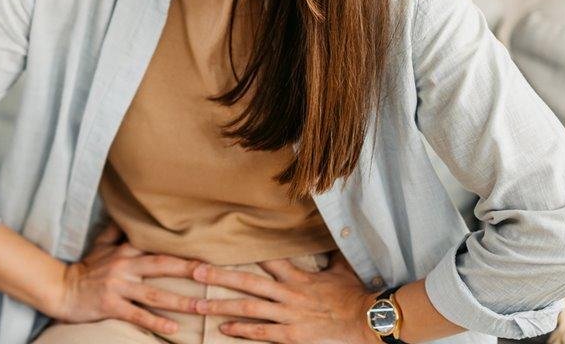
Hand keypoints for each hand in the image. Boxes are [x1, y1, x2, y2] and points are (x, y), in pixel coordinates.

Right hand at [51, 219, 204, 337]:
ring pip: (154, 294)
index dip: (182, 249)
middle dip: (189, 270)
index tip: (205, 252)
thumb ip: (117, 231)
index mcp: (126, 250)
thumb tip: (128, 213)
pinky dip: (156, 322)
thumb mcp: (100, 245)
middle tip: (213, 275)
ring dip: (180, 301)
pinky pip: (137, 315)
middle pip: (163, 266)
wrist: (60, 288)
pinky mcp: (110, 306)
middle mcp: (125, 265)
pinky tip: (173, 329)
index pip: (159, 247)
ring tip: (201, 306)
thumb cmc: (85, 268)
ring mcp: (118, 286)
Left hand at [189, 251, 378, 343]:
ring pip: (248, 307)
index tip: (223, 243)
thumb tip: (337, 232)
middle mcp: (288, 292)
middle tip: (195, 271)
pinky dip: (242, 331)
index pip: (268, 259)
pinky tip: (223, 330)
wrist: (368, 319)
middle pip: (247, 281)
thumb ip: (333, 254)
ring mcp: (288, 314)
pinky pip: (261, 332)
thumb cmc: (356, 295)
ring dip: (221, 305)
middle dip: (220, 276)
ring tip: (199, 304)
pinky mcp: (291, 334)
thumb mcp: (343, 269)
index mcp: (299, 276)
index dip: (245, 250)